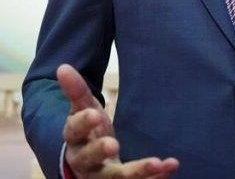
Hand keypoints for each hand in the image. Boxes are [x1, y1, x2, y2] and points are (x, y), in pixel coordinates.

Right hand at [58, 64, 179, 178]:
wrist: (91, 167)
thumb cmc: (89, 133)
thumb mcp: (83, 111)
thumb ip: (76, 91)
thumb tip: (63, 66)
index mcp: (74, 141)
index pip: (74, 132)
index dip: (83, 124)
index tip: (95, 114)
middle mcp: (85, 163)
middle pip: (89, 160)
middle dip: (100, 151)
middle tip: (114, 144)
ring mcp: (103, 178)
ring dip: (137, 172)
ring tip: (156, 162)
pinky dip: (157, 178)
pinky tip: (171, 165)